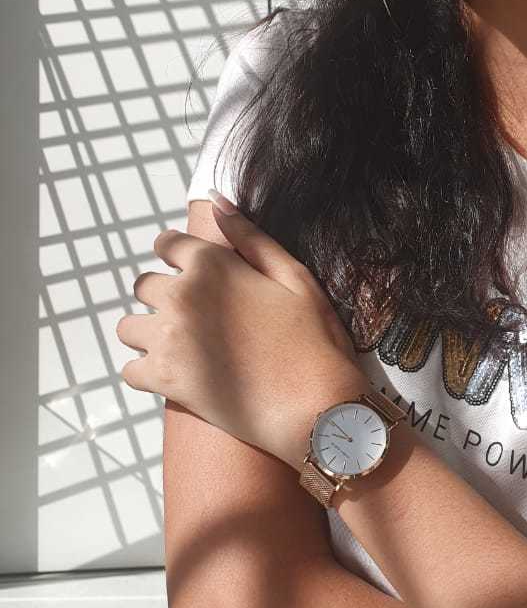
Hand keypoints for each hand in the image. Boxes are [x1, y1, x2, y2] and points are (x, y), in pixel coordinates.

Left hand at [115, 190, 368, 465]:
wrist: (316, 407)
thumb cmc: (314, 341)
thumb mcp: (294, 277)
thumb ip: (251, 237)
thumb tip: (216, 199)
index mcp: (212, 264)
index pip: (166, 244)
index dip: (177, 257)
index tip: (191, 275)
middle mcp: (182, 296)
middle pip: (144, 286)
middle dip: (163, 298)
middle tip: (197, 321)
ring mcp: (169, 339)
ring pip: (129, 327)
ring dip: (148, 335)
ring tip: (184, 350)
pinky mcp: (165, 380)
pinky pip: (130, 370)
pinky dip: (147, 373)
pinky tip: (177, 377)